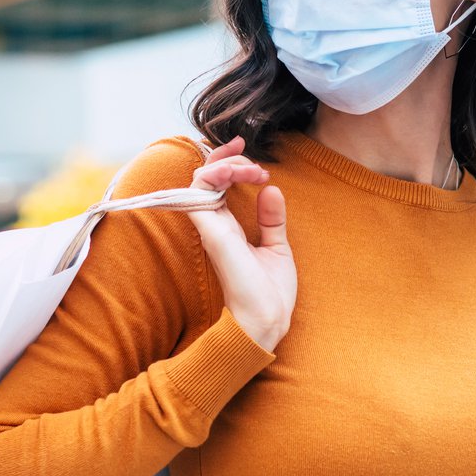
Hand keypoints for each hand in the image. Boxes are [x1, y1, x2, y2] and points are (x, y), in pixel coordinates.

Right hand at [187, 136, 296, 351]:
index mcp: (228, 227)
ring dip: (227, 164)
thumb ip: (271, 219)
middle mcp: (215, 224)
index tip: (253, 158)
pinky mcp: (212, 232)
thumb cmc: (270, 292)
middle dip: (227, 156)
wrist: (267, 319)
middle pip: (206, 176)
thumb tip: (271, 189)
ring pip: (201, 178)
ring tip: (254, 170)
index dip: (230, 163)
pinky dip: (217, 175)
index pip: (218, 185)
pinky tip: (241, 175)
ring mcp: (211, 228)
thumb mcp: (276, 246)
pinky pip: (199, 192)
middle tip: (253, 158)